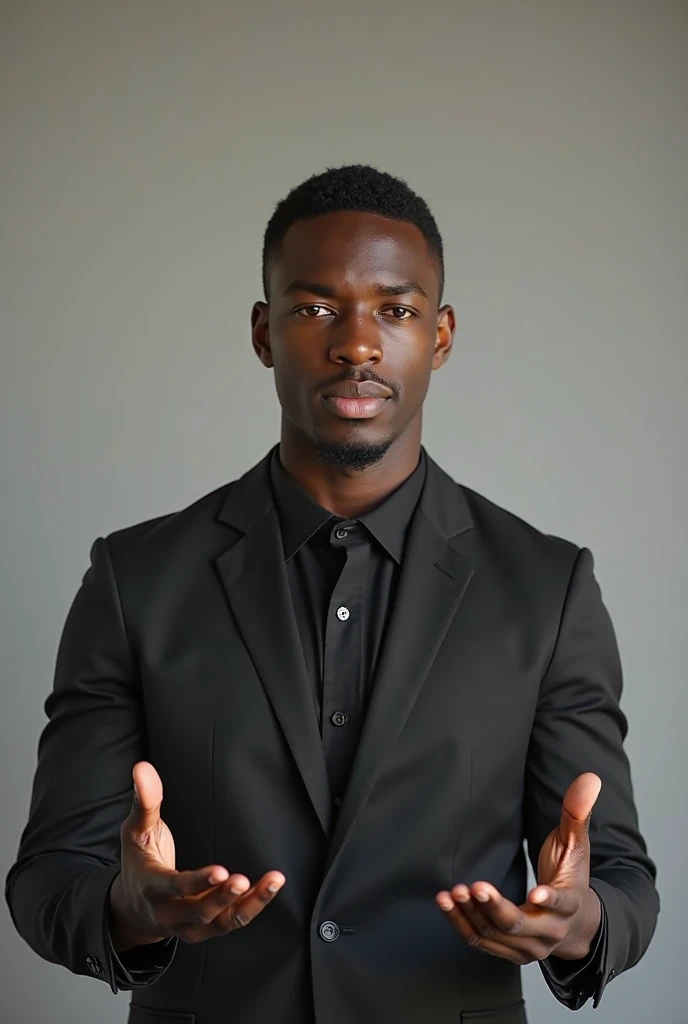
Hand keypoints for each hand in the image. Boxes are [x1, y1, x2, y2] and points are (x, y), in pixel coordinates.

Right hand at [108, 761, 284, 950]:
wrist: (133, 908)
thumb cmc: (139, 862)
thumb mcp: (136, 832)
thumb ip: (144, 802)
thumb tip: (142, 768)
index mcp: (152, 888)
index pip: (175, 887)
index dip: (198, 882)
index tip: (221, 871)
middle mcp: (171, 913)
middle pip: (200, 911)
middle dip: (223, 897)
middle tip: (243, 880)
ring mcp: (190, 926)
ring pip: (222, 922)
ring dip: (249, 905)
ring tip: (272, 882)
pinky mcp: (207, 929)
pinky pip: (232, 923)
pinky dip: (254, 907)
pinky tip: (271, 888)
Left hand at [435, 772, 602, 964]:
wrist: (574, 923)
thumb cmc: (571, 876)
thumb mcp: (576, 845)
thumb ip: (577, 813)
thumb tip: (590, 778)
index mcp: (570, 905)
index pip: (562, 905)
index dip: (550, 900)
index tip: (536, 893)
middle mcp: (548, 933)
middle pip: (518, 925)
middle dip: (495, 907)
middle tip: (476, 885)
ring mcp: (527, 947)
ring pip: (495, 935)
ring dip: (471, 914)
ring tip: (454, 891)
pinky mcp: (506, 950)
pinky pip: (479, 941)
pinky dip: (461, 923)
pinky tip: (446, 901)